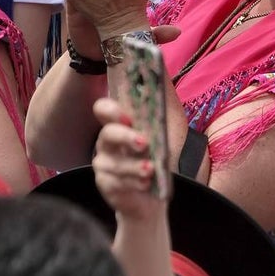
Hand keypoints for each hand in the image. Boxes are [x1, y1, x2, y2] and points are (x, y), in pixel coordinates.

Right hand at [93, 97, 168, 220]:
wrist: (158, 190)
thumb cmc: (162, 154)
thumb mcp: (171, 128)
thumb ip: (166, 110)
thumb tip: (167, 85)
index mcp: (120, 123)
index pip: (104, 109)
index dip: (111, 110)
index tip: (127, 117)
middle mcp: (108, 141)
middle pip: (108, 132)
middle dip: (125, 136)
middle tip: (143, 143)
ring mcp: (104, 163)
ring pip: (115, 162)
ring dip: (134, 166)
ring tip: (150, 169)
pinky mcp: (106, 184)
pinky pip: (116, 182)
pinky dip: (133, 183)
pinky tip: (145, 183)